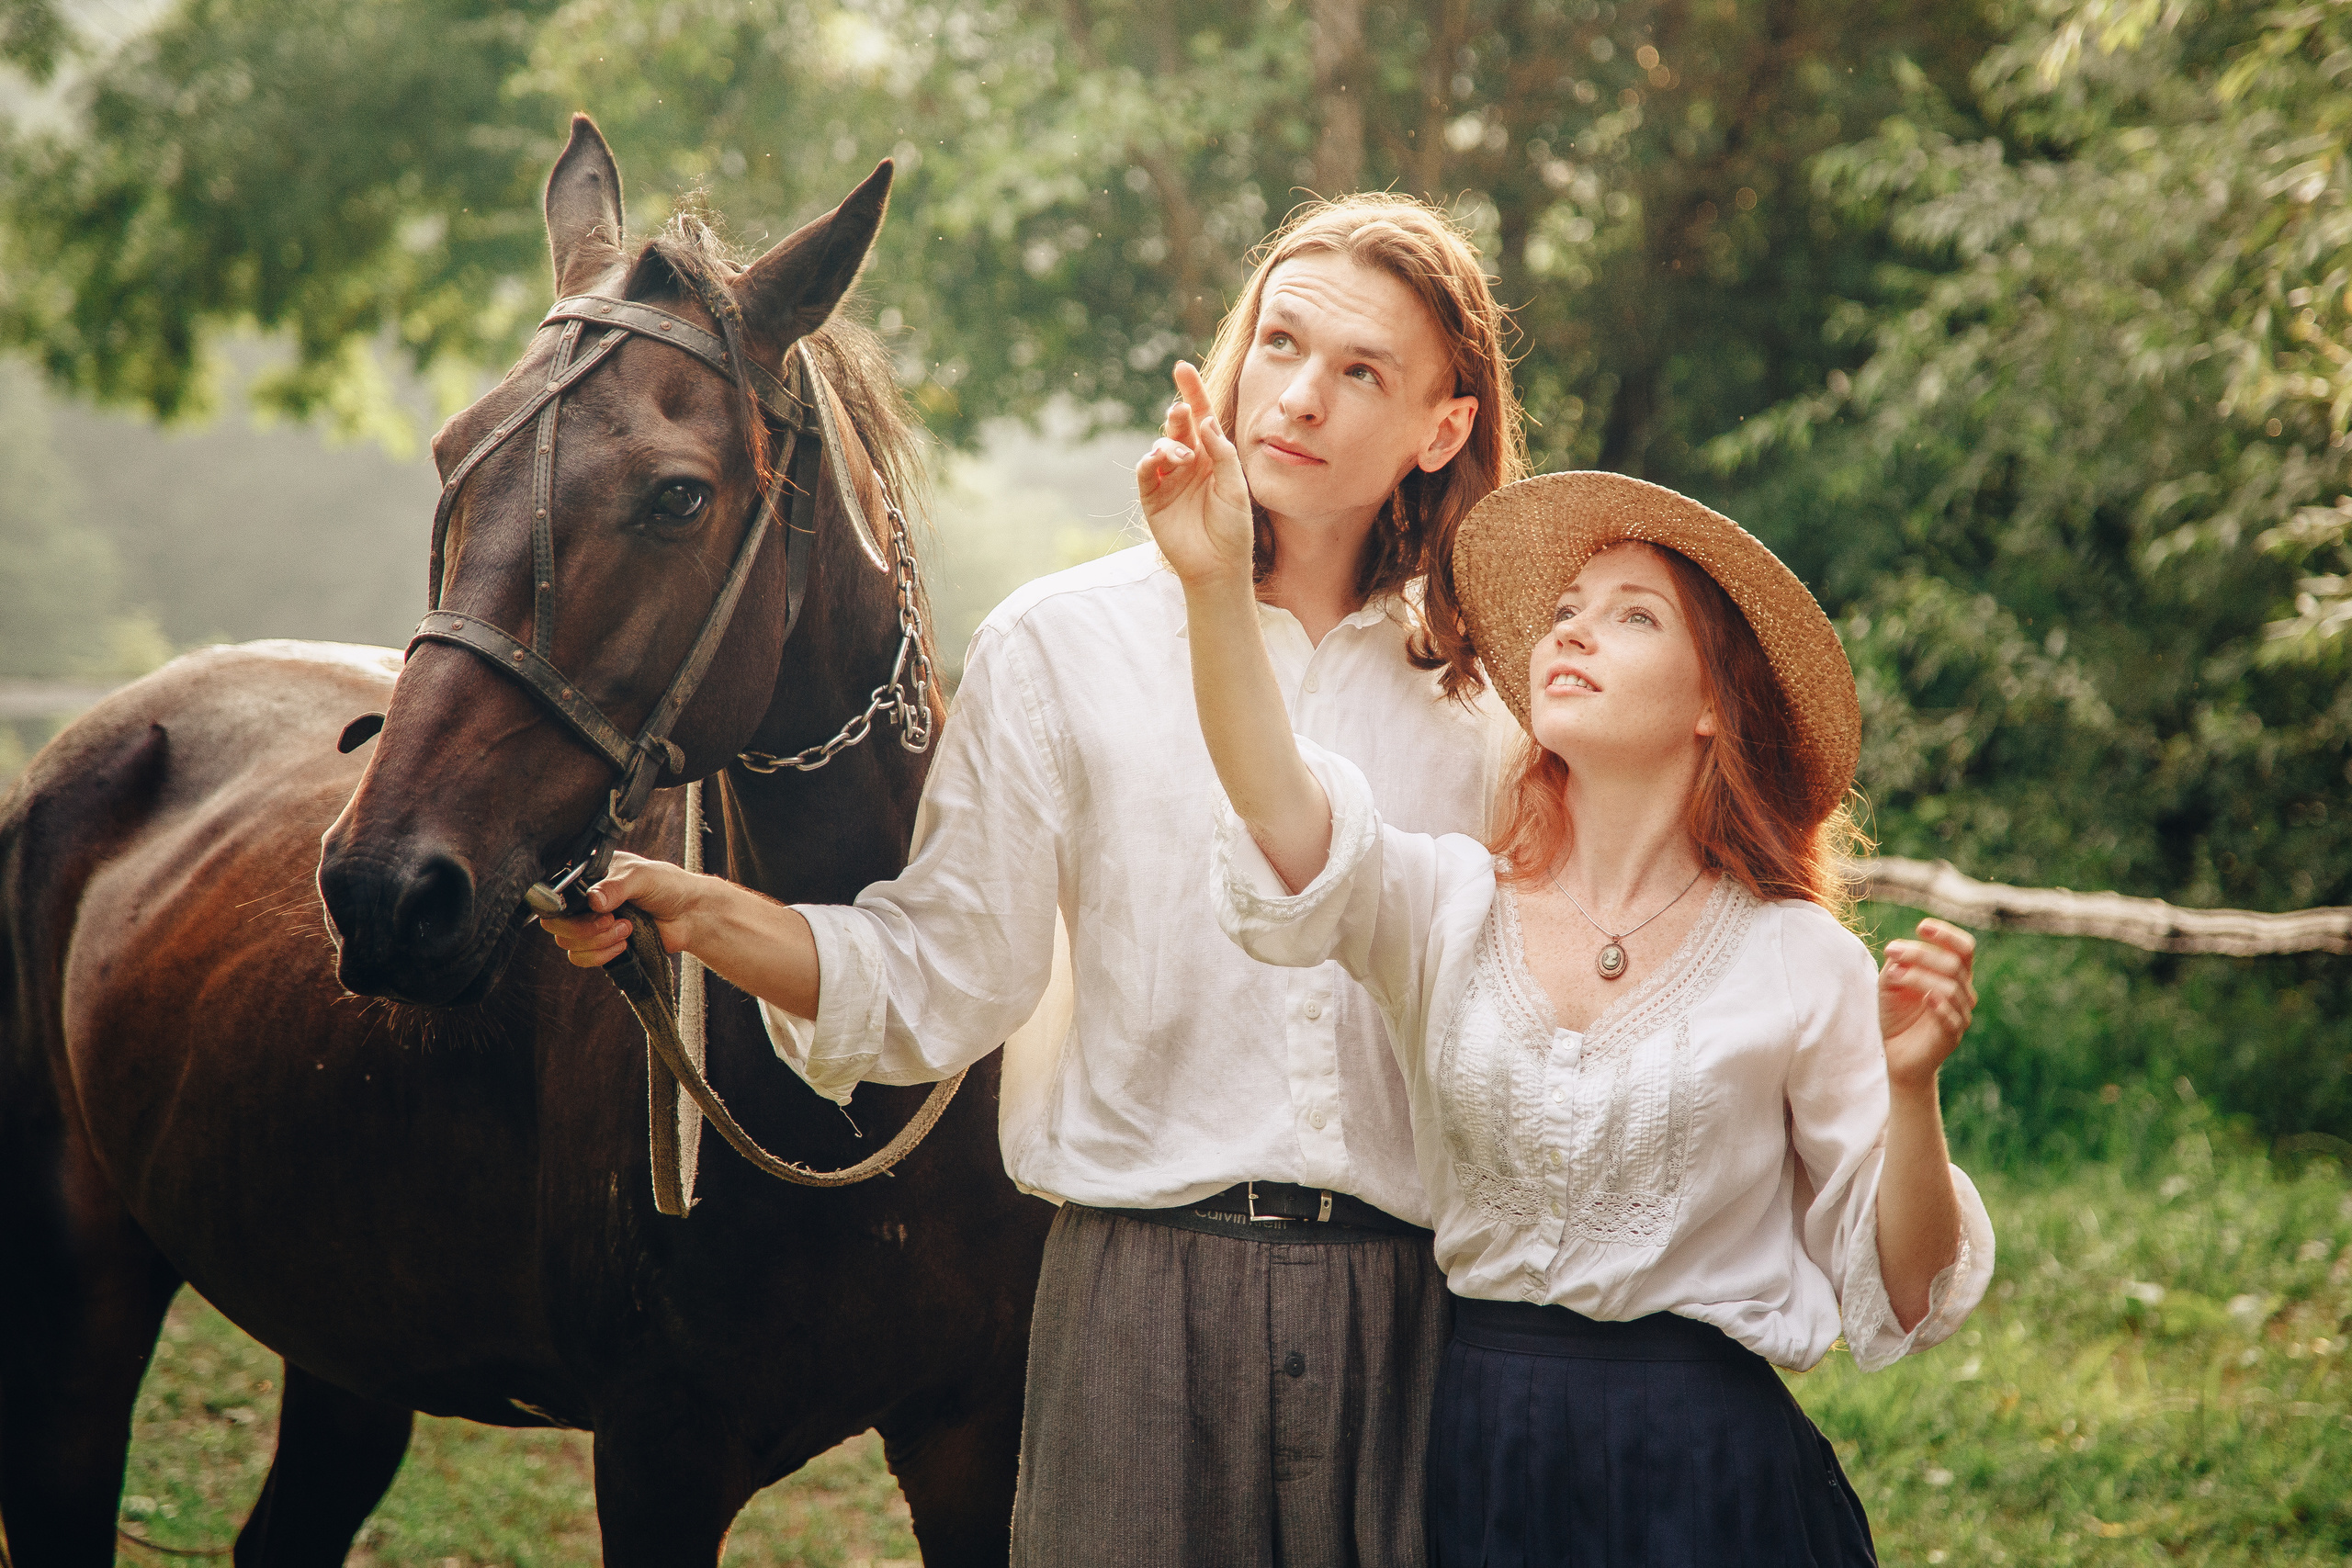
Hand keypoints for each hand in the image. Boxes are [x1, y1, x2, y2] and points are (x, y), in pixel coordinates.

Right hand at [536, 851, 703, 968]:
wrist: (690, 915)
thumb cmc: (668, 886)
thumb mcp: (641, 877)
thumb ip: (615, 887)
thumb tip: (593, 901)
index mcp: (588, 875)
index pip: (554, 891)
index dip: (561, 904)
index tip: (587, 908)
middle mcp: (583, 900)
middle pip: (554, 922)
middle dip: (581, 927)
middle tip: (610, 921)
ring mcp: (590, 924)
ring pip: (567, 943)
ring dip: (597, 941)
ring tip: (627, 929)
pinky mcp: (600, 946)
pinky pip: (581, 958)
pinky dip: (600, 955)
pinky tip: (624, 945)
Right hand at [1135, 361, 1253, 590]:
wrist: (1218, 567)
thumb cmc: (1233, 529)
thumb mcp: (1235, 487)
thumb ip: (1222, 454)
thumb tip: (1206, 420)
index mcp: (1213, 457)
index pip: (1201, 417)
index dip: (1192, 392)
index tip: (1181, 368)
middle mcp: (1190, 463)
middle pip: (1179, 427)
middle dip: (1178, 414)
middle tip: (1181, 410)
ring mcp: (1169, 480)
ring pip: (1161, 445)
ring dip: (1169, 444)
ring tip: (1181, 458)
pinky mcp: (1153, 499)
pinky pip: (1146, 473)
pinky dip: (1149, 463)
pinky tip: (1157, 460)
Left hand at [1878, 917, 1976, 1092]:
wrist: (1895, 1054)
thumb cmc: (1896, 1014)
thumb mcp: (1891, 983)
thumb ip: (1897, 964)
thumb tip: (1898, 952)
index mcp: (1953, 974)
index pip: (1964, 948)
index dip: (1947, 935)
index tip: (1922, 926)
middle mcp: (1963, 992)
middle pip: (1953, 964)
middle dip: (1921, 954)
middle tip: (1890, 951)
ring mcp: (1960, 1014)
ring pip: (1949, 988)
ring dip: (1919, 977)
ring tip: (1893, 976)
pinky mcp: (1951, 1036)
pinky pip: (1952, 1017)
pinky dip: (1940, 1005)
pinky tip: (1927, 997)